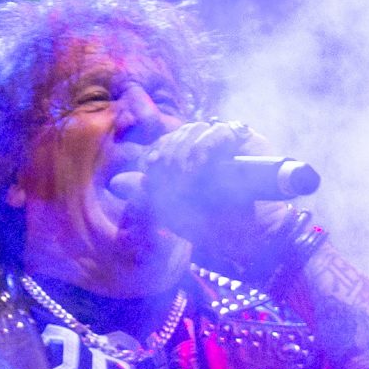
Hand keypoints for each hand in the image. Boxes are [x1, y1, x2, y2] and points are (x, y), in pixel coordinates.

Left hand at [121, 123, 296, 268]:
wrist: (252, 239)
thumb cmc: (215, 230)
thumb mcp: (173, 214)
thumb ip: (147, 194)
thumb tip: (116, 182)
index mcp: (189, 162)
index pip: (167, 143)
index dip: (158, 150)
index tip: (151, 164)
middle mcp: (208, 149)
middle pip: (179, 134)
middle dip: (170, 153)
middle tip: (171, 175)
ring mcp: (228, 143)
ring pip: (197, 129)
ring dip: (185, 150)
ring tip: (186, 175)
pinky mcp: (249, 141)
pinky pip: (222, 131)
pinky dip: (206, 145)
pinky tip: (199, 164)